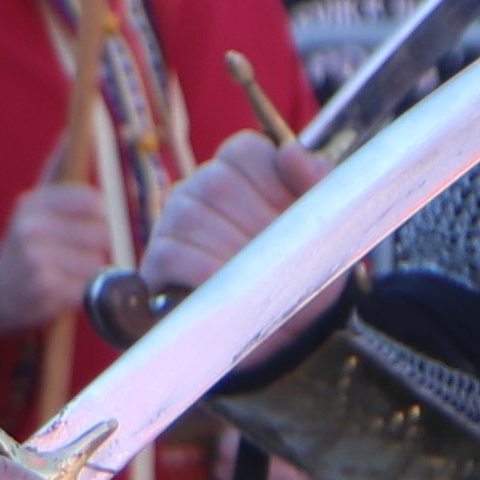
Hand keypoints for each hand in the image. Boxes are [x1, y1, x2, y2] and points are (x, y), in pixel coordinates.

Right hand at [0, 175, 121, 334]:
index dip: (98, 216)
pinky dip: (82, 292)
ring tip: (65, 272)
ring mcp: (37, 258)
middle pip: (101, 232)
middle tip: (71, 254)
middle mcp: (32, 227)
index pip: (93, 201)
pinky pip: (89, 287)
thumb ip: (56, 168)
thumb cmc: (27, 242)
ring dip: (89, 272)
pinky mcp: (45, 287)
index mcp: (33, 202)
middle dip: (94, 246)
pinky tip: (63, 290)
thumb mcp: (35, 203)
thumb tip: (71, 132)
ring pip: (98, 261)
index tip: (86, 224)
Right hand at [146, 135, 325, 299]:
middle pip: (218, 183)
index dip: (272, 180)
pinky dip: (204, 273)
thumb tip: (292, 151)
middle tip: (279, 255)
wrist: (287, 328)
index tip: (296, 214)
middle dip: (254, 223)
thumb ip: (315, 181)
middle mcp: (200, 188)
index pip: (243, 150)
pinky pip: (171, 254)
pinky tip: (228, 288)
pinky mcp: (157, 261)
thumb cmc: (301, 266)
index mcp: (240, 169)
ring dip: (231, 251)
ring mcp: (173, 221)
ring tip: (257, 277)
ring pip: (190, 217)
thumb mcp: (322, 225)